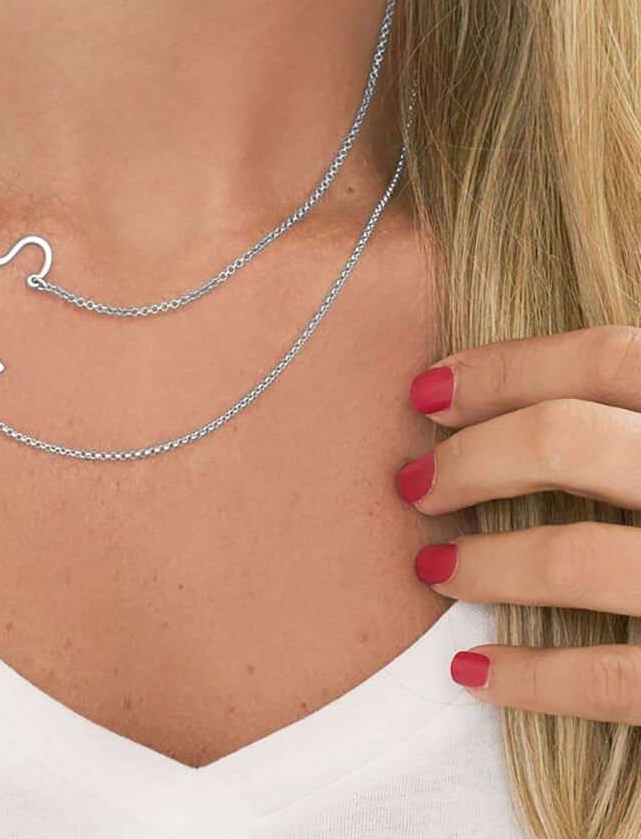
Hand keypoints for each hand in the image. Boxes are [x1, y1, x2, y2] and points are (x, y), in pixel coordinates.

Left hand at [396, 325, 640, 724]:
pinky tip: (472, 670)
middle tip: (415, 484)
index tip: (426, 392)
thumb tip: (486, 382)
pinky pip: (614, 677)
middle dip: (470, 460)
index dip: (504, 368)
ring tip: (433, 569)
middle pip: (568, 440)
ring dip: (483, 563)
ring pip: (575, 556)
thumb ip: (623, 419)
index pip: (607, 358)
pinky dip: (530, 677)